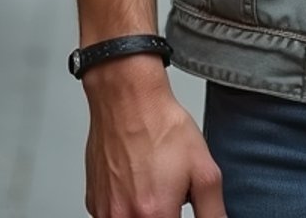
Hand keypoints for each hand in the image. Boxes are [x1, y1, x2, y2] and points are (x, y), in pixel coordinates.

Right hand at [83, 58, 225, 216]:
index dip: (178, 217)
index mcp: (155, 215)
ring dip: (143, 213)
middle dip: (163, 215)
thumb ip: (212, 211)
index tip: (178, 205)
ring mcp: (104, 212)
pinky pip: (113, 215)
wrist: (127, 99)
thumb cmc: (161, 127)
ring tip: (152, 183)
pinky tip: (136, 180)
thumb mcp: (204, 169)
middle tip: (168, 192)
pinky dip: (126, 206)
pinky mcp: (92, 203)